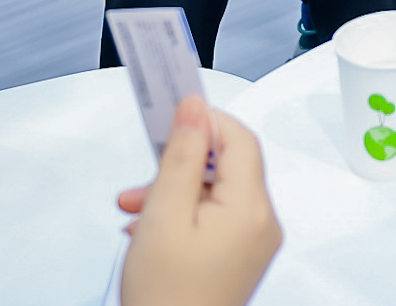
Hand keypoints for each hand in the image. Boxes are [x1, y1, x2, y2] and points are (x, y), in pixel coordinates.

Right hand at [116, 101, 281, 305]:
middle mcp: (262, 224)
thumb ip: (183, 157)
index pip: (239, 138)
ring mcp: (252, 244)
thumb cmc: (165, 298)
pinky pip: (214, 219)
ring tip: (133, 206)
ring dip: (175, 190)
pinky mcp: (238, 259)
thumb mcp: (163, 216)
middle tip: (144, 168)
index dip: (206, 119)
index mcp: (251, 210)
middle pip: (227, 165)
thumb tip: (195, 108)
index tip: (173, 110)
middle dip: (182, 162)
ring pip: (215, 193)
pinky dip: (182, 214)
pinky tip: (147, 227)